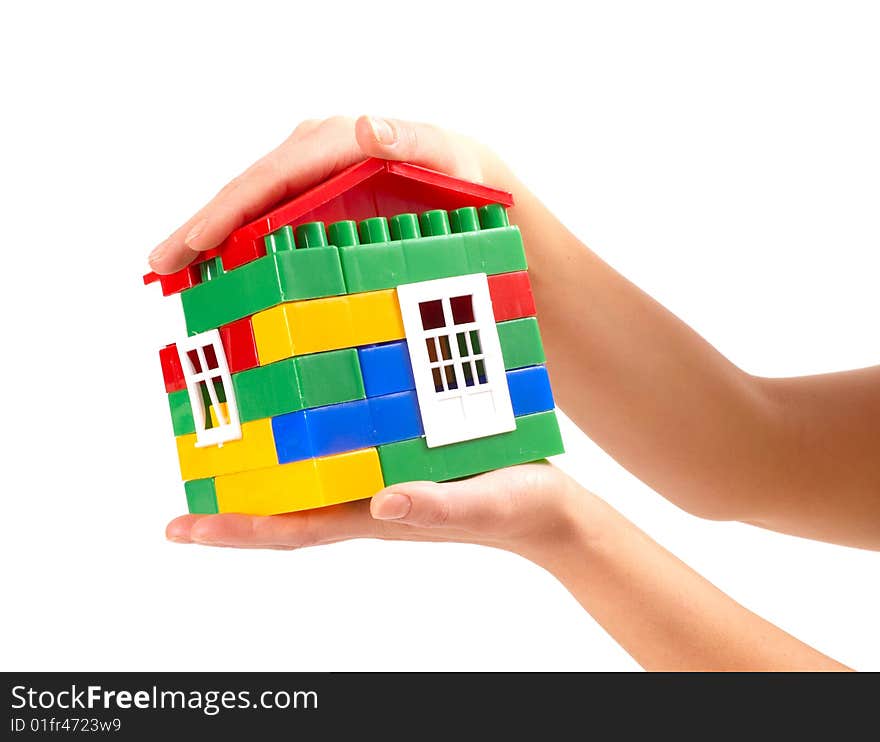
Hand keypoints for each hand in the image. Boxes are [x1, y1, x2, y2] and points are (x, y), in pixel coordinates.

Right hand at [147, 115, 509, 273]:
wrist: (472, 186)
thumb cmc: (458, 171)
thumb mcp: (444, 153)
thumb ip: (409, 138)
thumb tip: (367, 127)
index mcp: (333, 142)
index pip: (267, 178)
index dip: (225, 212)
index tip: (191, 245)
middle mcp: (312, 154)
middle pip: (245, 192)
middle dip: (200, 228)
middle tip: (160, 266)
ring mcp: (309, 176)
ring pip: (249, 206)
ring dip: (210, 237)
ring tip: (173, 271)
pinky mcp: (313, 197)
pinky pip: (266, 216)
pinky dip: (237, 241)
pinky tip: (217, 268)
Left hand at [166, 463, 588, 560]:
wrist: (549, 509)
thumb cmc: (517, 507)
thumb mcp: (478, 502)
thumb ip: (432, 503)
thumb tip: (381, 501)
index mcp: (374, 515)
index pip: (289, 528)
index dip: (233, 528)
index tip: (179, 525)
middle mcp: (367, 498)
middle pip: (285, 505)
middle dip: (232, 502)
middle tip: (185, 479)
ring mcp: (382, 479)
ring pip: (310, 478)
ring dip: (266, 469)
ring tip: (228, 442)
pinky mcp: (402, 458)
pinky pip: (344, 452)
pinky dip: (313, 441)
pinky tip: (307, 416)